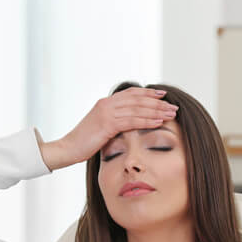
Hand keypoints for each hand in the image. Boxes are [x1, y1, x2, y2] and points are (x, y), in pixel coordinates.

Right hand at [39, 87, 178, 170]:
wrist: (68, 148)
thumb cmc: (84, 142)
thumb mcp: (101, 128)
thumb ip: (114, 122)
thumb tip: (129, 125)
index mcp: (106, 102)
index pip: (131, 93)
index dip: (148, 94)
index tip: (163, 96)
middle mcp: (107, 104)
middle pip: (138, 99)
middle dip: (158, 103)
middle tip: (174, 107)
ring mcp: (106, 112)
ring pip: (137, 109)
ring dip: (157, 111)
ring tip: (171, 114)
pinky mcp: (107, 124)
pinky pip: (132, 120)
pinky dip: (147, 120)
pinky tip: (158, 122)